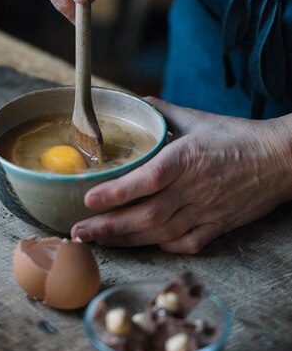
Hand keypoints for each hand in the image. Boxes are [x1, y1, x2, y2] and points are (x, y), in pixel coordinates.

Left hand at [71, 98, 291, 252]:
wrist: (280, 160)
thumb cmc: (237, 137)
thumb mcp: (198, 118)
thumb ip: (163, 113)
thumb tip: (136, 104)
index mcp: (188, 157)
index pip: (148, 178)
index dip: (117, 191)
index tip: (88, 199)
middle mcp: (195, 187)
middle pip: (147, 214)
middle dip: (109, 226)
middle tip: (79, 231)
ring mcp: (207, 211)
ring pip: (161, 233)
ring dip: (126, 239)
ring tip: (98, 240)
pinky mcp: (219, 227)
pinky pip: (186, 244)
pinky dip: (162, 246)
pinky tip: (142, 243)